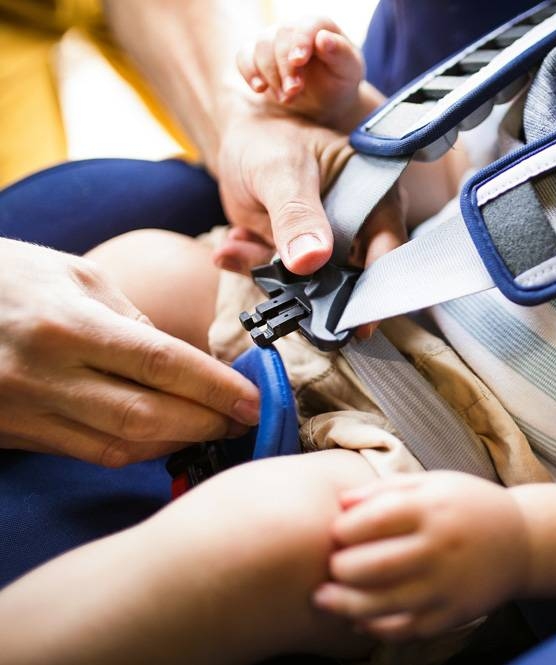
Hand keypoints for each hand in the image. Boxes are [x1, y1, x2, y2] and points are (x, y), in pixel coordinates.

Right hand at [0, 239, 259, 466]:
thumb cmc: (9, 278)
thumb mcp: (75, 275)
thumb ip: (132, 320)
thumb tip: (185, 363)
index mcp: (67, 323)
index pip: (159, 362)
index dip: (214, 387)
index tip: (253, 399)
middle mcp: (45, 373)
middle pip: (146, 415)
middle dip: (206, 423)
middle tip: (245, 420)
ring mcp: (25, 410)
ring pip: (120, 445)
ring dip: (177, 442)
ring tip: (213, 429)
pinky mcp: (14, 433)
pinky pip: (90, 452)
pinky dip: (137, 448)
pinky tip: (165, 435)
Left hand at [214, 102, 404, 276]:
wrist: (243, 134)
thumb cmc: (271, 138)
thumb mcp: (282, 170)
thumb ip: (296, 214)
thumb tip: (310, 260)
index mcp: (375, 198)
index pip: (386, 250)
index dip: (375, 285)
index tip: (353, 315)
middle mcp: (359, 227)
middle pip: (353, 278)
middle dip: (311, 284)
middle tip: (271, 268)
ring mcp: (329, 245)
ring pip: (313, 284)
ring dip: (271, 274)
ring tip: (235, 246)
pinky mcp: (301, 255)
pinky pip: (283, 278)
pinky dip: (255, 266)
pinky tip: (233, 245)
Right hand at [237, 17, 365, 131]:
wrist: (325, 99)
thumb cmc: (340, 81)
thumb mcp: (348, 70)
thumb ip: (340, 53)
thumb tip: (323, 38)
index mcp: (320, 26)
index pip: (307, 25)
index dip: (301, 41)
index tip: (299, 61)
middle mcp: (294, 28)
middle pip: (279, 37)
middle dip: (285, 67)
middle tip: (294, 91)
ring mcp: (273, 40)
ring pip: (260, 47)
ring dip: (270, 75)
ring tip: (286, 98)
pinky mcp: (257, 55)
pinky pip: (243, 56)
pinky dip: (249, 72)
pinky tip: (260, 89)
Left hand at [313, 472, 529, 640]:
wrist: (522, 542)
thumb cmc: (469, 506)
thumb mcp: (434, 483)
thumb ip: (386, 490)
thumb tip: (340, 504)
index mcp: (433, 508)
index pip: (373, 521)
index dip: (343, 530)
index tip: (335, 532)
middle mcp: (439, 548)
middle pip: (372, 566)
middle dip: (340, 568)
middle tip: (331, 565)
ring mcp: (446, 586)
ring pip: (382, 604)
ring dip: (344, 604)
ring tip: (324, 598)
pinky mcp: (452, 615)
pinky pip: (404, 629)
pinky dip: (374, 628)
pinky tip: (358, 619)